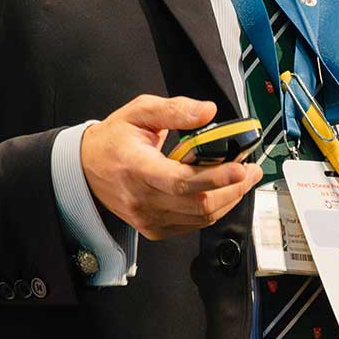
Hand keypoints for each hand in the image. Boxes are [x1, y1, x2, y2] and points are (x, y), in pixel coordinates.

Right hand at [80, 95, 263, 240]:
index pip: (180, 181)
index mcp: (136, 167)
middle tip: (252, 169)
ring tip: (243, 178)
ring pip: (200, 218)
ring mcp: (148, 218)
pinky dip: (213, 209)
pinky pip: (193, 224)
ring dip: (229, 199)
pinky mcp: (154, 229)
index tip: (240, 168)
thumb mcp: (140, 111)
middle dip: (233, 188)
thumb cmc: (114, 138)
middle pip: (198, 204)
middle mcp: (142, 199)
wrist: (86, 168)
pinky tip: (222, 192)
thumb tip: (208, 111)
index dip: (214, 177)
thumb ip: (175, 109)